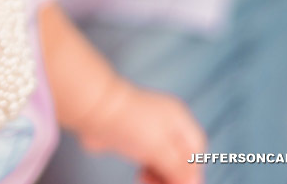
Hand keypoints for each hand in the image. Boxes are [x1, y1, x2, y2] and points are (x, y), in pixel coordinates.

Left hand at [78, 81, 205, 183]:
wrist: (91, 109)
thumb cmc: (126, 122)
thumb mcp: (159, 149)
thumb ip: (178, 168)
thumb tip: (192, 182)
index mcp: (178, 119)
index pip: (195, 149)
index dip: (191, 170)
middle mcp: (165, 122)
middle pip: (179, 156)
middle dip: (173, 175)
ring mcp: (146, 129)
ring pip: (162, 160)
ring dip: (159, 176)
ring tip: (146, 181)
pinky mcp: (129, 137)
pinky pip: (146, 159)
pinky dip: (147, 171)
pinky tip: (141, 177)